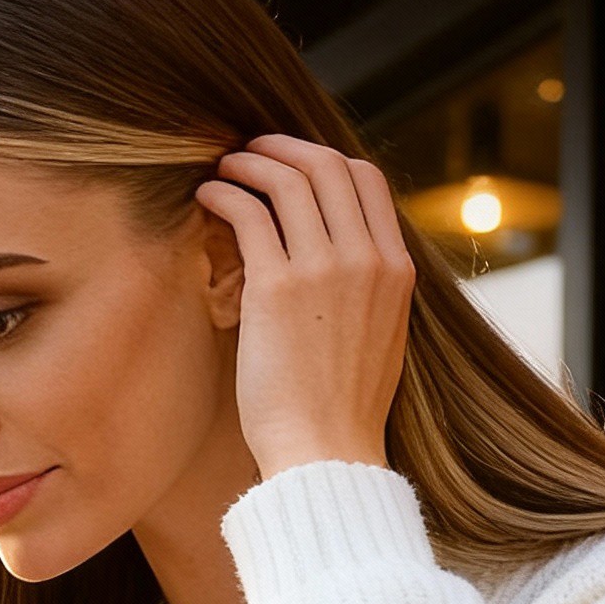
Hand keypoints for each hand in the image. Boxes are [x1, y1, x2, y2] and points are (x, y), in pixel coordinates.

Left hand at [196, 137, 413, 478]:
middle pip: (326, 165)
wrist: (327, 455)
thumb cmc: (342, 411)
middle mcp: (366, 260)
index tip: (293, 162)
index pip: (366, 179)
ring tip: (222, 169)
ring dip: (248, 163)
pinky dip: (225, 193)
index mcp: (396, 270)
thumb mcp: (380, 338)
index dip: (324, 157)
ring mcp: (323, 270)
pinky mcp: (276, 289)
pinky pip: (249, 213)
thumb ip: (368, 287)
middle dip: (282, 147)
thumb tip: (339, 256)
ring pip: (287, 180)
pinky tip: (208, 197)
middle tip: (250, 151)